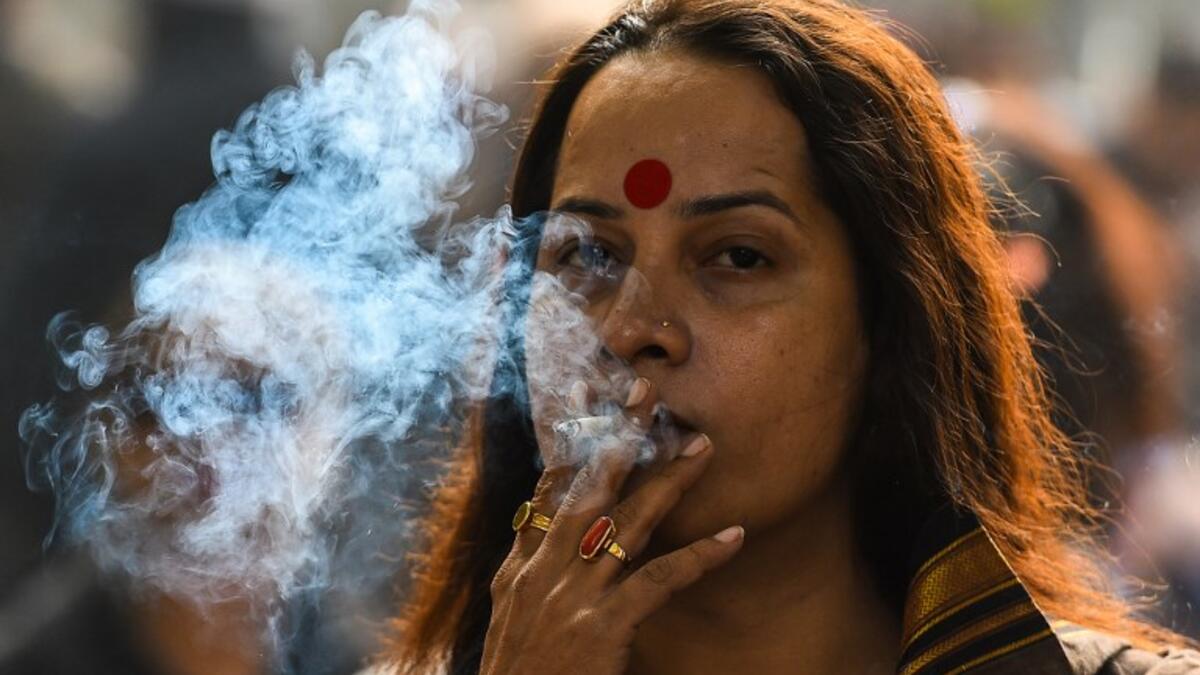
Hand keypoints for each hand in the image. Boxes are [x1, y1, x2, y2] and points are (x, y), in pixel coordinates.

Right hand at [480, 378, 744, 674]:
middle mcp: (544, 571)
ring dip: (669, 481)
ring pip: (629, 523)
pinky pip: (661, 580)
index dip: (572, 443)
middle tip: (647, 392)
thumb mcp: (506, 615)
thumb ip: (522, 568)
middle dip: (618, 437)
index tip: (592, 401)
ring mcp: (573, 596)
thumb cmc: (517, 674)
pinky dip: (699, 556)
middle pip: (588, 489)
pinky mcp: (604, 626)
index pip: (548, 491)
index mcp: (520, 568)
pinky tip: (732, 536)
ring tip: (702, 447)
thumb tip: (533, 529)